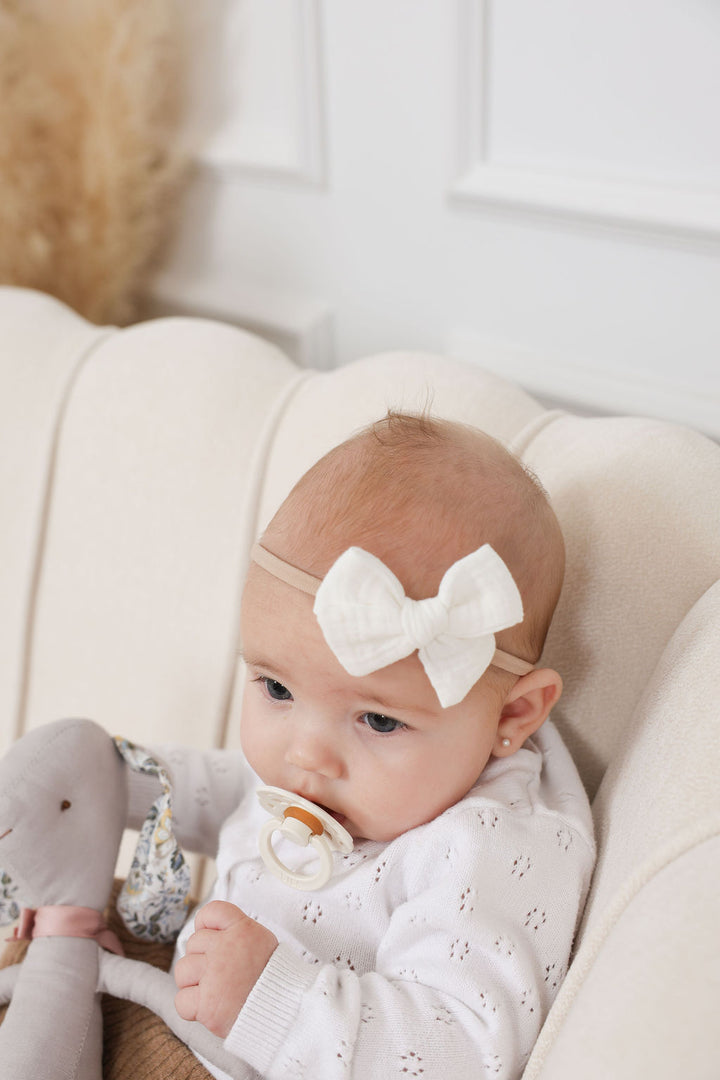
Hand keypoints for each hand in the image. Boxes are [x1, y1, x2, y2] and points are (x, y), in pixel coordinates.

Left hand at [174, 900, 277, 1037]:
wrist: (284, 1011)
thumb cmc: (274, 980)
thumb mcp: (264, 942)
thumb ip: (238, 933)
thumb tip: (214, 930)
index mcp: (242, 929)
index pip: (211, 912)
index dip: (205, 924)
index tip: (210, 936)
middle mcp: (225, 948)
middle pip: (193, 943)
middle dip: (202, 958)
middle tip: (221, 973)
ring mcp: (213, 975)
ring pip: (183, 969)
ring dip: (193, 982)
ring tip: (214, 990)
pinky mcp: (206, 1004)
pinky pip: (181, 1000)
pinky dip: (191, 1007)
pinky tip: (209, 1006)